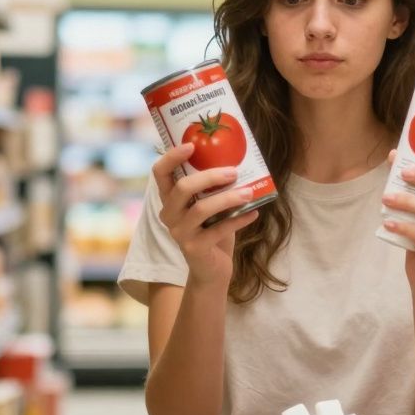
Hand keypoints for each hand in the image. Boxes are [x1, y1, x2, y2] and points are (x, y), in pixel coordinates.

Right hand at [152, 142, 259, 290]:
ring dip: (228, 198)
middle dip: (210, 176)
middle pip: (183, 187)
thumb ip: (213, 187)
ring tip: (249, 193)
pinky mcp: (194, 248)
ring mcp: (179, 232)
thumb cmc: (212, 230)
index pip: (160, 172)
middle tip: (234, 171)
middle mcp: (169, 214)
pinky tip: (254, 213)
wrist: (211, 270)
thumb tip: (238, 160)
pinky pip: (218, 230)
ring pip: (202, 209)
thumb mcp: (209, 205)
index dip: (172, 156)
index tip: (192, 144)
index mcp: (169, 199)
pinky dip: (238, 219)